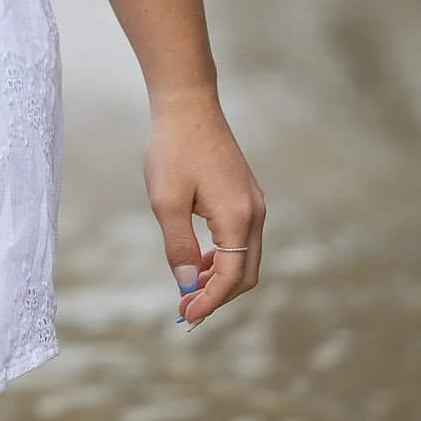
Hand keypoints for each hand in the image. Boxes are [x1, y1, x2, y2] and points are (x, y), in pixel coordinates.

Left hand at [145, 90, 265, 327]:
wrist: (187, 104)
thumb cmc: (173, 148)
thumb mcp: (166, 201)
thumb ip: (178, 246)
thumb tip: (186, 284)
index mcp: (238, 216)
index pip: (230, 277)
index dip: (208, 302)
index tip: (185, 317)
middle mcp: (255, 213)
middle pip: (244, 274)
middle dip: (217, 296)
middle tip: (185, 309)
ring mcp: (253, 203)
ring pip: (245, 257)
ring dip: (219, 278)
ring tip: (186, 289)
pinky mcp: (245, 195)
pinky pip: (240, 239)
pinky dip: (222, 257)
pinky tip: (196, 261)